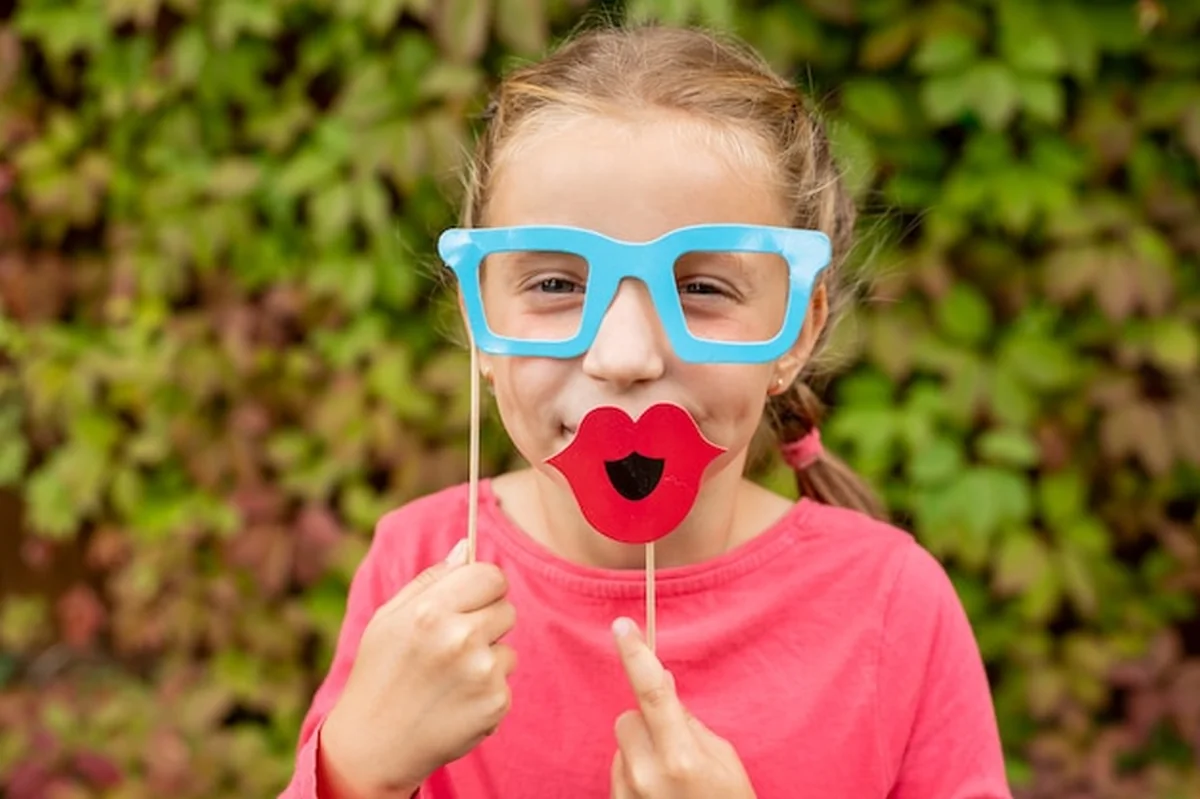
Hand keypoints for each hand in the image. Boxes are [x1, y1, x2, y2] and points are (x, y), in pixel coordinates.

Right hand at [319, 539, 516, 798]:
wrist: (374, 746)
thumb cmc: (380, 674)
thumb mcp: (389, 619)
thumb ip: (432, 579)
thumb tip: (467, 545)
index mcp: (431, 610)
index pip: (491, 575)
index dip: (483, 587)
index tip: (472, 600)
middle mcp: (460, 638)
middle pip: (507, 608)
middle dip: (487, 622)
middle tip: (454, 646)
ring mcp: (481, 673)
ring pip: (507, 647)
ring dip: (487, 658)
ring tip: (450, 678)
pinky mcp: (496, 703)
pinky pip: (506, 680)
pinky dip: (487, 690)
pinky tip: (456, 701)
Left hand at [609, 618, 756, 798]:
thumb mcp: (724, 761)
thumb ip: (689, 725)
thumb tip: (663, 691)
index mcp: (681, 755)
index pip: (653, 692)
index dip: (635, 656)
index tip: (621, 627)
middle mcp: (648, 773)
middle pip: (628, 718)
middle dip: (646, 722)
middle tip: (675, 746)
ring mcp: (629, 795)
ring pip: (621, 745)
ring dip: (639, 751)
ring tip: (670, 781)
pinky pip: (617, 772)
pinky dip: (633, 774)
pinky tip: (658, 796)